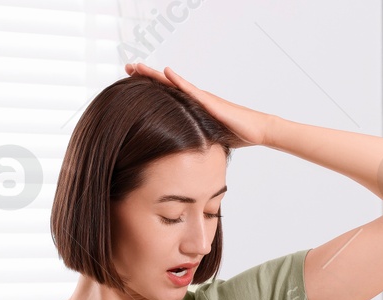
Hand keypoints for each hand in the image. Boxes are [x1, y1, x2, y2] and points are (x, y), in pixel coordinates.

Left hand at [124, 62, 274, 148]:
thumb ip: (190, 137)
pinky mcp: (210, 102)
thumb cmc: (232, 134)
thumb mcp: (203, 137)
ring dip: (155, 74)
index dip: (148, 87)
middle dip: (146, 75)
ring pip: (174, 84)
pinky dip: (178, 81)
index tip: (130, 81)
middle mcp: (194, 98)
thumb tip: (175, 150)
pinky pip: (191, 90)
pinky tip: (166, 72)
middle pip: (165, 84)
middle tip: (127, 67)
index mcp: (190, 107)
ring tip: (138, 66)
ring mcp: (202, 98)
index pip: (165, 94)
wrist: (255, 131)